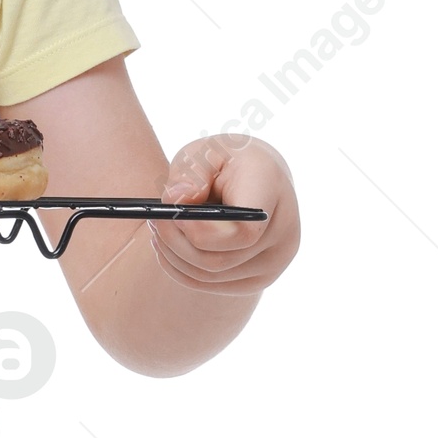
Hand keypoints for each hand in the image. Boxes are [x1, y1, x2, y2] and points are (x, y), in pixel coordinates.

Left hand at [148, 133, 298, 292]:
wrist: (258, 179)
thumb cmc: (225, 162)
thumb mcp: (203, 152)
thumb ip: (189, 173)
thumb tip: (176, 199)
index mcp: (272, 190)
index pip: (243, 232)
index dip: (201, 231)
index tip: (170, 213)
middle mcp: (284, 231)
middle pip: (219, 259)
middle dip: (176, 243)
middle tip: (153, 220)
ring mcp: (276, 261)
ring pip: (211, 276)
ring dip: (174, 256)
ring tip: (158, 230)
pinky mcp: (261, 279)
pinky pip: (211, 285)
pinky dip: (182, 270)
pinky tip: (169, 248)